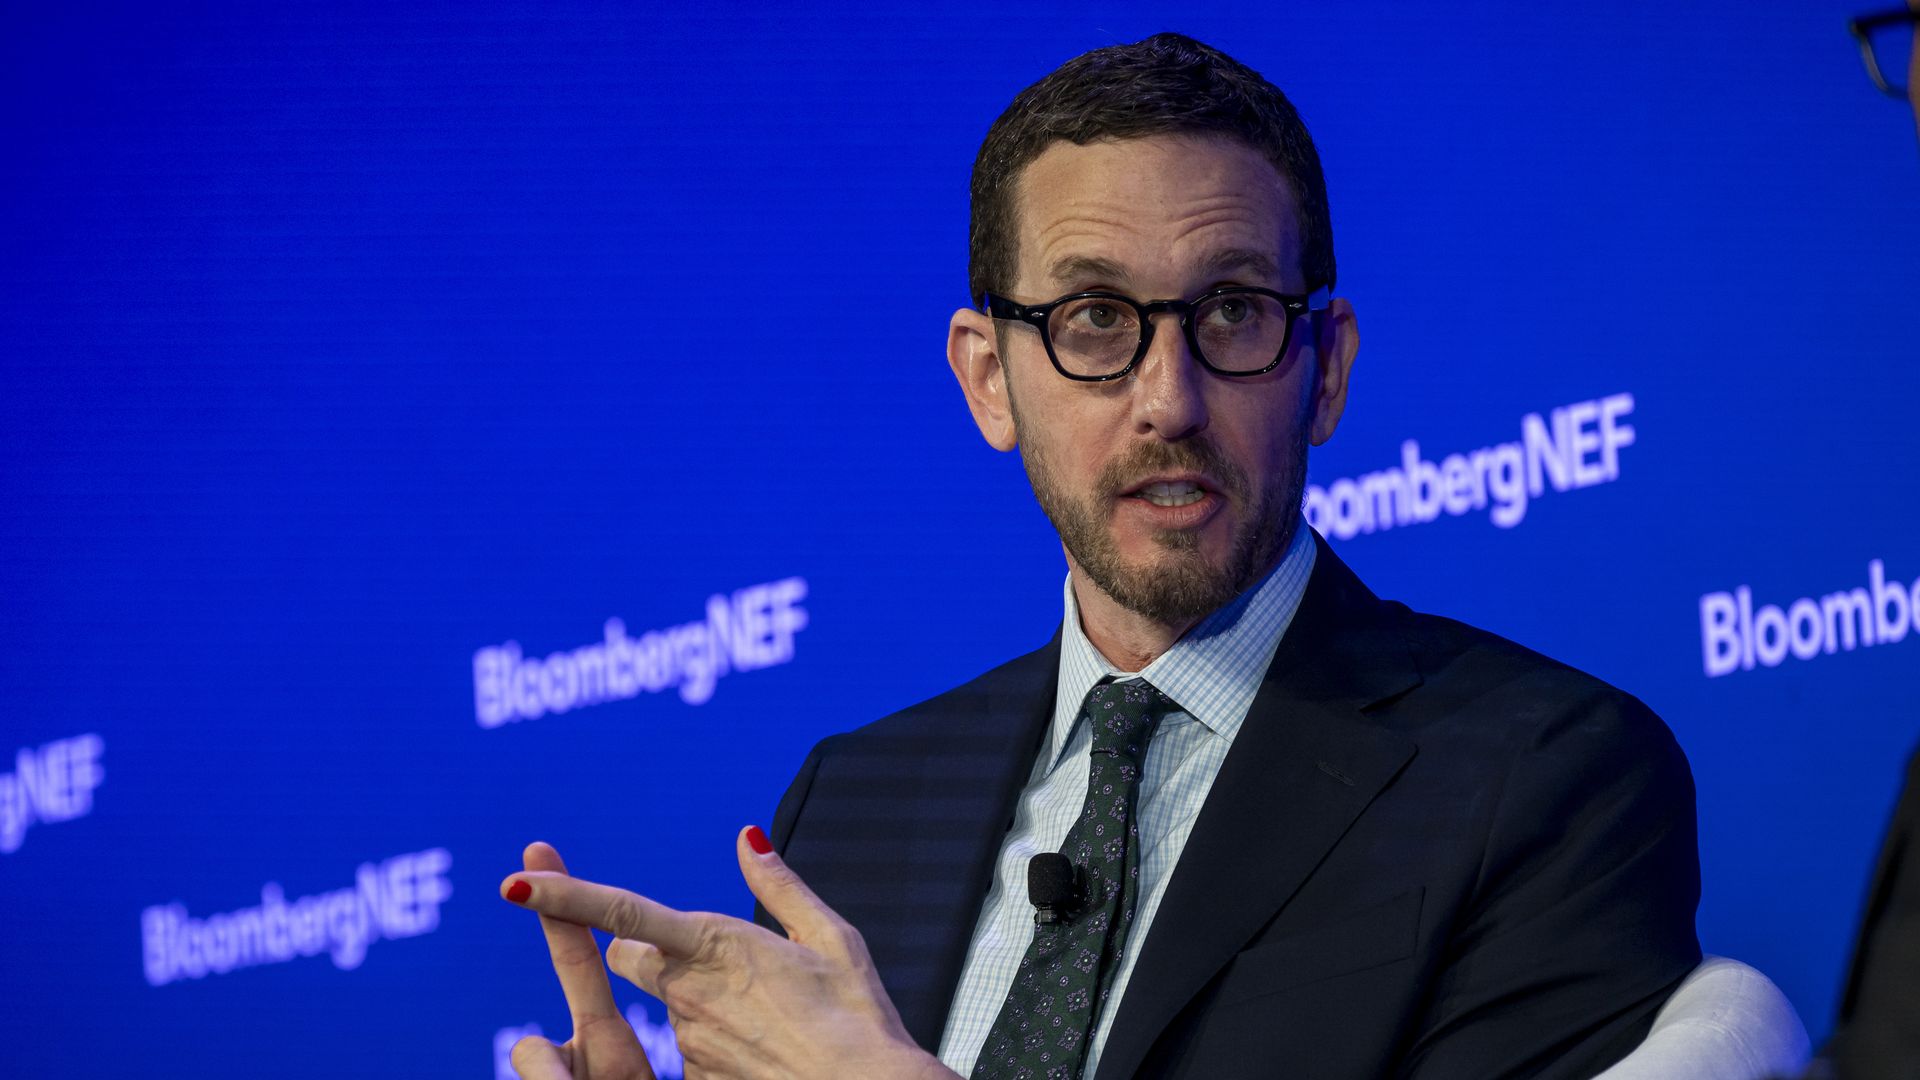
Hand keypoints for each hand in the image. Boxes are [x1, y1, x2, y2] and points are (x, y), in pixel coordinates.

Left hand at [502, 827, 959, 1079]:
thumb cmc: (857, 1016)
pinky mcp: (696, 1077)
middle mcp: (688, 992)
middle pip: (634, 958)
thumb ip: (779, 885)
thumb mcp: (831, 936)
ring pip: (671, 1007)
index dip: (564, 898)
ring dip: (699, 1002)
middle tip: (706, 958)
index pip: (620, 913)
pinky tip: (765, 1050)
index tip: (516, 886)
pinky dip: (718, 1044)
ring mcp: (687, 1041)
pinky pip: (691, 1052)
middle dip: (651, 952)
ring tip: (769, 1017)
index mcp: (714, 944)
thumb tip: (747, 837)